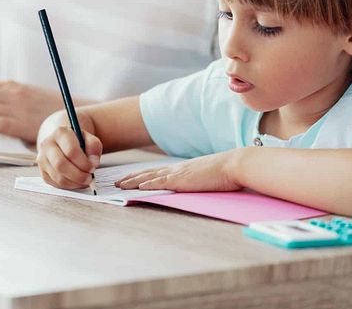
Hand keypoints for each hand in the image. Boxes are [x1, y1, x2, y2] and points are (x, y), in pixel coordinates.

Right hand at [36, 126, 102, 188]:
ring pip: (58, 177)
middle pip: (61, 165)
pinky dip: (69, 186)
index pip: (71, 151)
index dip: (84, 163)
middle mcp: (47, 145)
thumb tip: (93, 162)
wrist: (60, 141)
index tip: (92, 167)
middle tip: (89, 178)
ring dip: (75, 183)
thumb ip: (94, 146)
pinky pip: (56, 184)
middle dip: (78, 175)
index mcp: (60, 133)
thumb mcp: (88, 138)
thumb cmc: (76, 141)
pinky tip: (76, 181)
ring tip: (84, 180)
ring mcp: (42, 159)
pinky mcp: (42, 172)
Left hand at [115, 150, 242, 191]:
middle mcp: (176, 169)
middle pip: (148, 173)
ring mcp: (178, 173)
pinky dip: (147, 184)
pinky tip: (138, 187)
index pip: (156, 172)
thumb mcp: (206, 176)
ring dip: (133, 181)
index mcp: (182, 169)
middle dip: (130, 178)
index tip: (129, 179)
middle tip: (116, 183)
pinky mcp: (182, 180)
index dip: (141, 176)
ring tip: (119, 185)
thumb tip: (194, 185)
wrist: (235, 164)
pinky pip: (161, 182)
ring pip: (149, 177)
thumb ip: (197, 180)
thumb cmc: (226, 172)